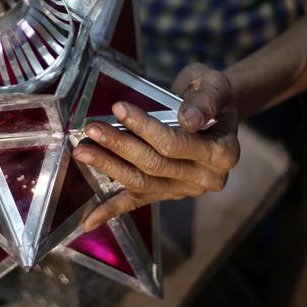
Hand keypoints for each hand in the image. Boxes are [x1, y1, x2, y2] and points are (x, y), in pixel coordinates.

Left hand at [74, 63, 240, 231]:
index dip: (146, 127)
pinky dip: (112, 210)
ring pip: (142, 182)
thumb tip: (189, 119)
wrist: (214, 110)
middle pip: (155, 165)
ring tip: (83, 150)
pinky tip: (89, 220)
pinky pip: (138, 202)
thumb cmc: (212, 94)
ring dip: (110, 167)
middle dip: (120, 146)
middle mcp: (207, 178)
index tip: (119, 108)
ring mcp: (185, 189)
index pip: (177, 144)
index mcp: (223, 153)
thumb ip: (205, 100)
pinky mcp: (167, 194)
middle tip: (93, 129)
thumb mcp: (215, 86)